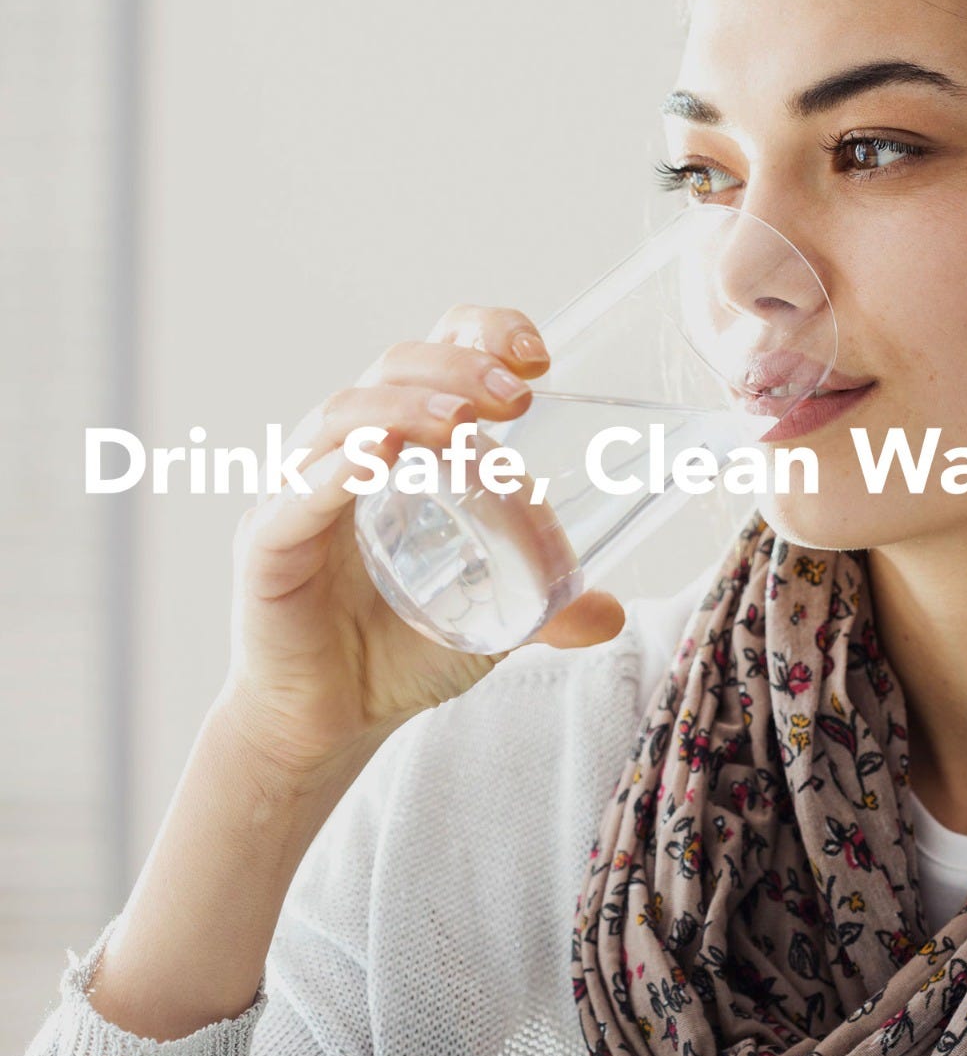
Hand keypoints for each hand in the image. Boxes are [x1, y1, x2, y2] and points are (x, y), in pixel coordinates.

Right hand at [224, 305, 624, 780]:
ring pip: (344, 414)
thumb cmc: (398, 651)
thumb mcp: (491, 621)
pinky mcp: (267, 542)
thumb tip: (611, 613)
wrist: (328, 721)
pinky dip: (339, 465)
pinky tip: (381, 453)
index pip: (432, 355)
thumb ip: (548, 609)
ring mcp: (300, 490)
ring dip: (407, 405)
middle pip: (393, 368)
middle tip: (518, 398)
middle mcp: (347, 452)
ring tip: (463, 422)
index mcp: (401, 448)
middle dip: (459, 367)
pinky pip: (298, 492)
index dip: (481, 334)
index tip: (540, 357)